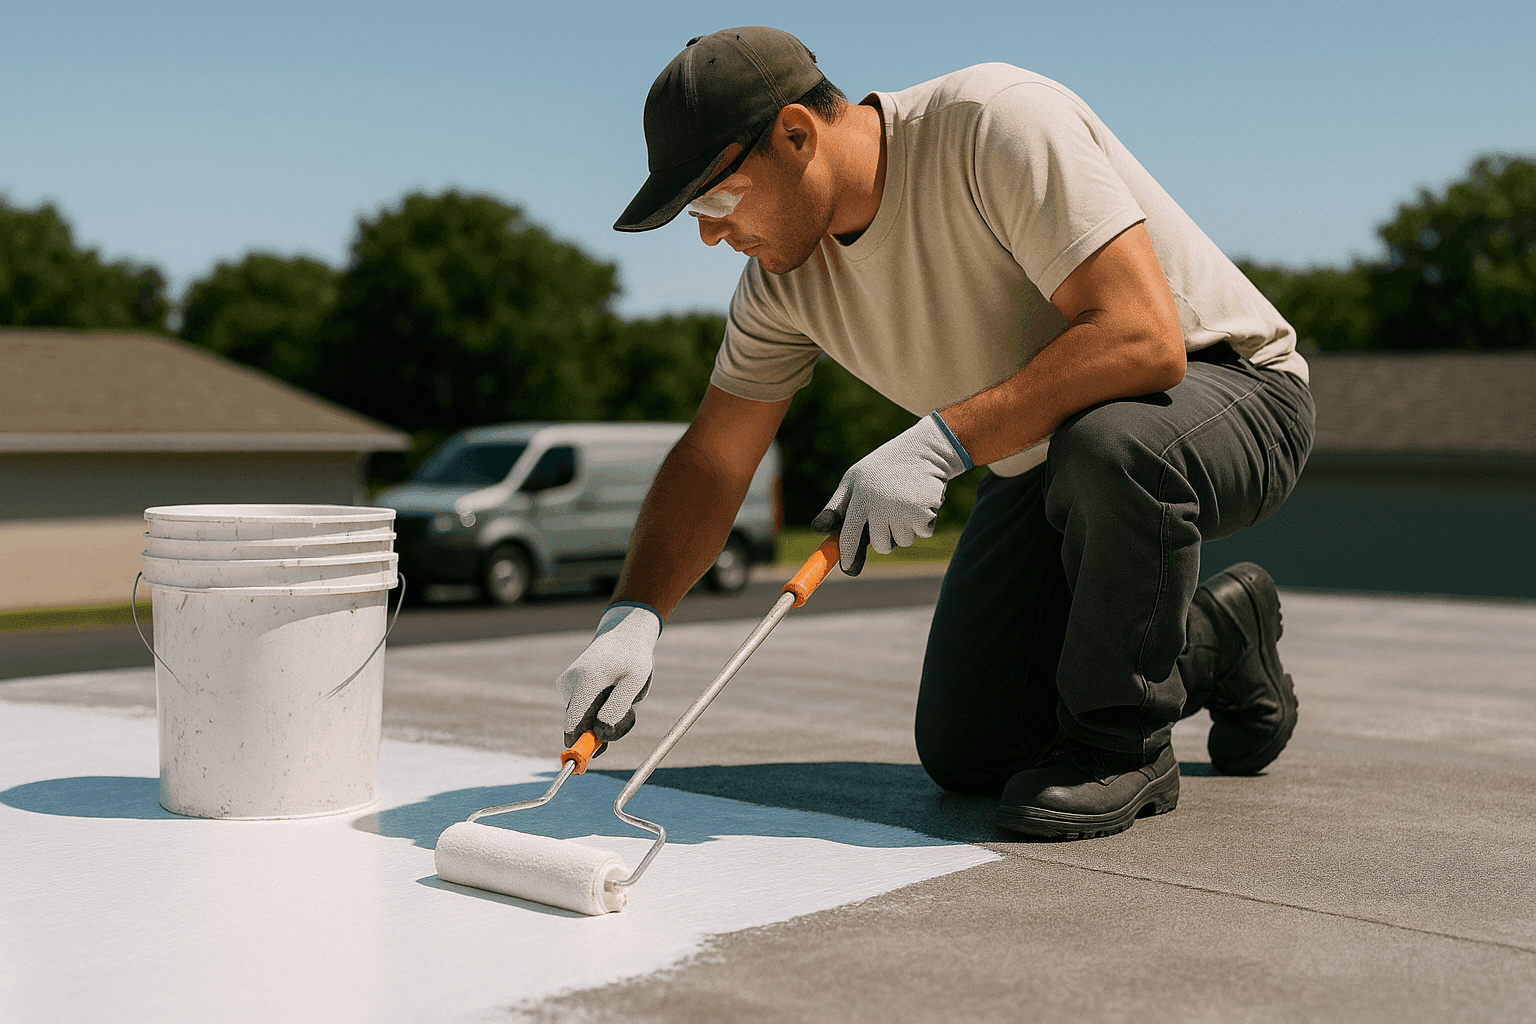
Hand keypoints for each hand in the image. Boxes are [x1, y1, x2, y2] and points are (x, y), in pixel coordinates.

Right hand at [556, 603, 661, 751]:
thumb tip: (598, 734)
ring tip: (623, 695)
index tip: (583, 764)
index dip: (579, 747)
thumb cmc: (632, 658)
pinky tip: (612, 691)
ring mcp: (567, 685)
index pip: (573, 725)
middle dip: (602, 730)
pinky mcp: (569, 687)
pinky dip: (599, 710)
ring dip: (604, 718)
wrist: (624, 633)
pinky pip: (584, 711)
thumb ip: (616, 708)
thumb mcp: (633, 682)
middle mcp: (569, 685)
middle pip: (579, 726)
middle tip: (630, 714)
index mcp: (584, 683)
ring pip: (583, 719)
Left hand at [809, 413, 971, 574]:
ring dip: (906, 528)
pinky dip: (924, 522)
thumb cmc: (882, 467)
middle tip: (890, 513)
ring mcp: (904, 510)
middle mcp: (881, 505)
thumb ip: (837, 505)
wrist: (925, 449)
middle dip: (885, 537)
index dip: (848, 556)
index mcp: (860, 497)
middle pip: (881, 545)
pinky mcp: (925, 513)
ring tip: (906, 502)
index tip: (848, 569)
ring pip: (903, 541)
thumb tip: (817, 529)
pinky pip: (922, 533)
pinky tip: (921, 500)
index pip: (849, 536)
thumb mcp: (854, 479)